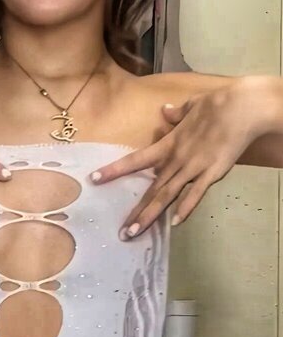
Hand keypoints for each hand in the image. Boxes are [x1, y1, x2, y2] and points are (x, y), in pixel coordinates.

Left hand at [89, 80, 259, 239]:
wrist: (241, 107)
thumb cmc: (217, 104)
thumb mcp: (191, 106)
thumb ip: (177, 114)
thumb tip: (165, 112)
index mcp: (169, 144)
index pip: (135, 160)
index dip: (114, 170)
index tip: (94, 179)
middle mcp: (176, 159)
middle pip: (151, 189)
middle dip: (136, 211)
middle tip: (122, 232)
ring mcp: (193, 167)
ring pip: (167, 195)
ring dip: (150, 215)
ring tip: (135, 232)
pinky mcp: (212, 173)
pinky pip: (196, 193)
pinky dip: (186, 208)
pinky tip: (175, 223)